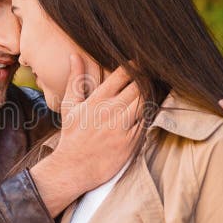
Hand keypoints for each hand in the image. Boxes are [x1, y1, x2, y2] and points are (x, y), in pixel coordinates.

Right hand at [31, 55, 142, 216]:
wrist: (73, 168)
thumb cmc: (72, 135)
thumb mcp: (69, 105)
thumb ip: (75, 79)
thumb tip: (74, 55)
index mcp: (98, 100)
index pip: (123, 74)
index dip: (134, 66)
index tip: (138, 63)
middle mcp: (112, 111)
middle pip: (139, 86)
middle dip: (146, 78)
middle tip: (151, 74)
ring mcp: (124, 127)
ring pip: (146, 103)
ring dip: (151, 94)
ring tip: (153, 89)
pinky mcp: (132, 142)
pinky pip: (147, 122)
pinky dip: (150, 113)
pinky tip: (149, 109)